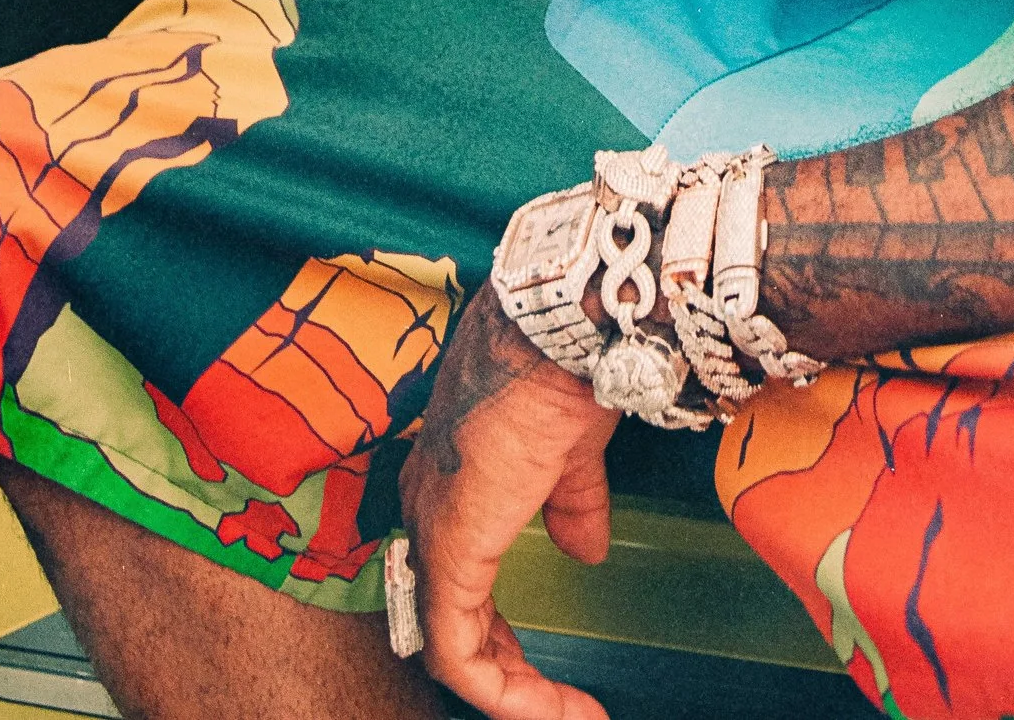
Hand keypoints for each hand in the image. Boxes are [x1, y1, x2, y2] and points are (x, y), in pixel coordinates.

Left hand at [401, 287, 616, 718]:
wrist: (558, 331)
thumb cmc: (561, 370)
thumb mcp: (569, 452)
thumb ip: (570, 505)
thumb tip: (584, 548)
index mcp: (455, 486)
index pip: (463, 585)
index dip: (502, 638)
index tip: (547, 673)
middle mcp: (430, 512)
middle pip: (454, 621)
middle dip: (508, 673)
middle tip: (559, 706)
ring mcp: (436, 533)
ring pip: (453, 645)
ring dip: (512, 691)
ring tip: (566, 715)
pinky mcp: (450, 553)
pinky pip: (457, 652)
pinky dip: (504, 691)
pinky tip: (549, 709)